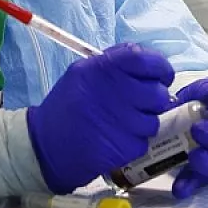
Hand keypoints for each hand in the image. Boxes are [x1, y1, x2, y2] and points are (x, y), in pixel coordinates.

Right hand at [26, 43, 173, 193]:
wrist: (46, 145)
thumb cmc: (68, 105)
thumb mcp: (83, 72)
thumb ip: (114, 61)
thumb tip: (147, 59)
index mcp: (102, 68)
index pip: (147, 59)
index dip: (161, 68)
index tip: (161, 76)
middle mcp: (113, 92)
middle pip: (157, 93)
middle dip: (154, 99)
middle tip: (140, 104)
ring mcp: (120, 122)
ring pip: (154, 120)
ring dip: (144, 122)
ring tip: (123, 122)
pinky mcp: (122, 148)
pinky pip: (144, 142)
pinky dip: (134, 141)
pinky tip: (116, 138)